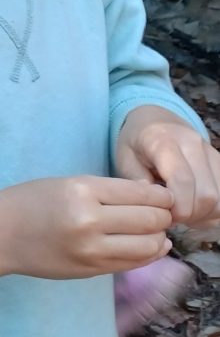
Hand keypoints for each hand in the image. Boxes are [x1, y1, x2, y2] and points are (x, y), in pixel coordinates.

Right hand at [0, 175, 173, 279]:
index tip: (166, 196)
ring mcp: (90, 250)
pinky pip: (132, 264)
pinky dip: (148, 255)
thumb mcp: (67, 183)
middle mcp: (89, 220)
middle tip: (165, 213)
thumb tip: (153, 202)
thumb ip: (107, 192)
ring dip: (159, 238)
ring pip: (147, 246)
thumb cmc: (31, 201)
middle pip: (149, 220)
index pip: (140, 193)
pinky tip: (151, 247)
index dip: (161, 196)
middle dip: (163, 216)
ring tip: (157, 231)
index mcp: (82, 190)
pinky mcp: (90, 270)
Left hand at [116, 108, 219, 224]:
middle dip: (190, 215)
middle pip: (207, 194)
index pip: (182, 181)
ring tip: (182, 213)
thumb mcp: (124, 158)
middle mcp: (194, 144)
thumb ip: (137, 181)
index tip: (166, 217)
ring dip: (204, 215)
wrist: (155, 119)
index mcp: (164, 140)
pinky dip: (213, 210)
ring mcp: (211, 152)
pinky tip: (194, 208)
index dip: (178, 208)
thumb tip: (155, 206)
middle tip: (171, 218)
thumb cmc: (136, 142)